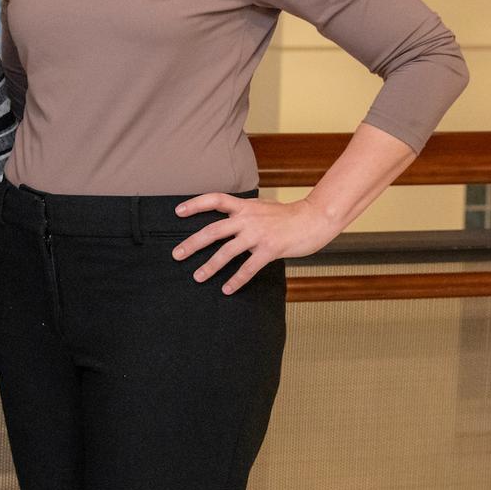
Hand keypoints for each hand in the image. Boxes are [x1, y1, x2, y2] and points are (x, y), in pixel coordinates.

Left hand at [170, 194, 340, 293]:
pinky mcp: (269, 249)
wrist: (314, 218)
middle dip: (193, 243)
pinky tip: (226, 289)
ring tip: (197, 276)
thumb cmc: (287, 215)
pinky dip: (236, 280)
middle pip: (213, 230)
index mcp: (244, 206)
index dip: (195, 204)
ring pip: (227, 251)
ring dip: (210, 266)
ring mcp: (258, 234)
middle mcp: (247, 218)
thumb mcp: (261, 206)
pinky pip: (248, 268)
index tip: (177, 212)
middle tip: (177, 254)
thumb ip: (244, 210)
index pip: (215, 200)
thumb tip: (227, 214)